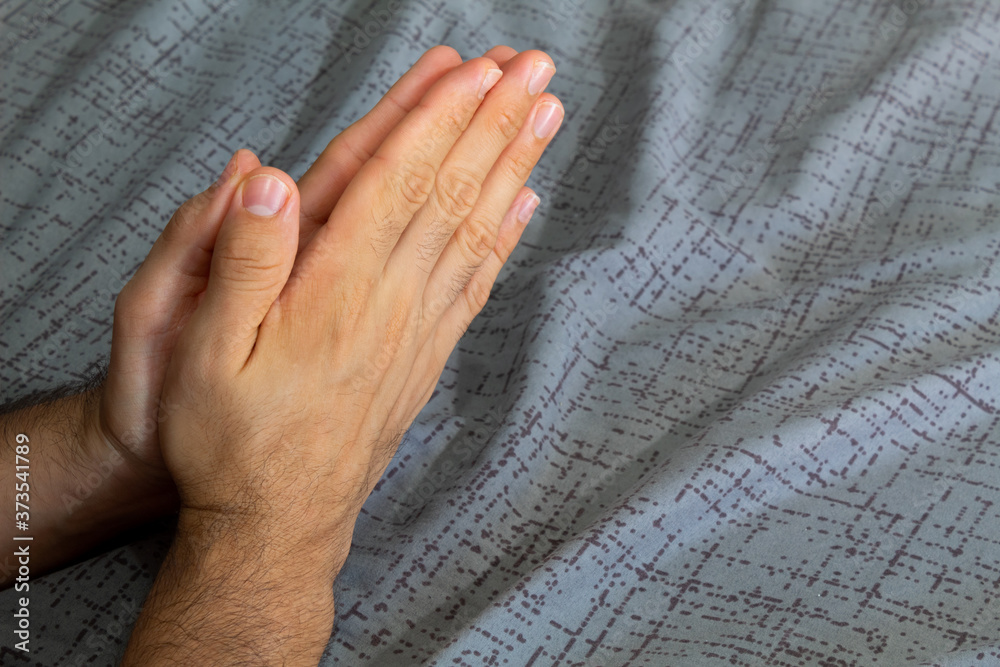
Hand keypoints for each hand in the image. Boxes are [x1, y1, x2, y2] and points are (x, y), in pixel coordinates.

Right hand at [161, 46, 559, 553]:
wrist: (279, 522)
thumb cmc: (230, 440)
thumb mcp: (202, 351)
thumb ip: (241, 260)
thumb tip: (268, 177)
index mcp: (335, 289)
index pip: (397, 183)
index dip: (439, 120)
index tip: (477, 71)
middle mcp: (389, 303)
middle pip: (450, 194)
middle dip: (493, 123)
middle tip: (533, 69)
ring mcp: (416, 332)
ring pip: (475, 231)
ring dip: (511, 166)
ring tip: (544, 116)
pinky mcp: (425, 359)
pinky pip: (476, 285)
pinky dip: (504, 238)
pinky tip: (523, 205)